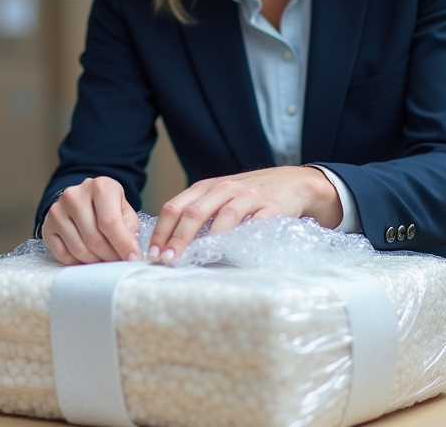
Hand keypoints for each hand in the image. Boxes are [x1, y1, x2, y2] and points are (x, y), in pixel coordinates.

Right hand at [41, 176, 142, 265]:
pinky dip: (78, 263)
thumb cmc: (108, 207)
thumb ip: (130, 228)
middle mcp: (74, 195)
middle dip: (110, 257)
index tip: (133, 260)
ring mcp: (57, 210)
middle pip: (94, 239)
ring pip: (79, 249)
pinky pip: (63, 255)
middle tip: (119, 263)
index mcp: (100, 186)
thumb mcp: (124, 210)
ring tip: (105, 260)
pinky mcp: (47, 225)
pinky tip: (88, 258)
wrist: (83, 199)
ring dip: (95, 262)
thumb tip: (130, 251)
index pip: (109, 223)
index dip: (123, 245)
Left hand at [148, 166, 341, 262]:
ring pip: (222, 216)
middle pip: (194, 212)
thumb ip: (198, 212)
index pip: (175, 207)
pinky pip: (254, 222)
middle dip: (177, 238)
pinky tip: (230, 250)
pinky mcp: (270, 206)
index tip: (152, 253)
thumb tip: (168, 242)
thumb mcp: (219, 196)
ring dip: (205, 240)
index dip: (161, 230)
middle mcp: (224, 188)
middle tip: (166, 261)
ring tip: (193, 258)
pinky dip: (241, 235)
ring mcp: (248, 196)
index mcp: (206, 187)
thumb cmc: (249, 195)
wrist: (292, 183)